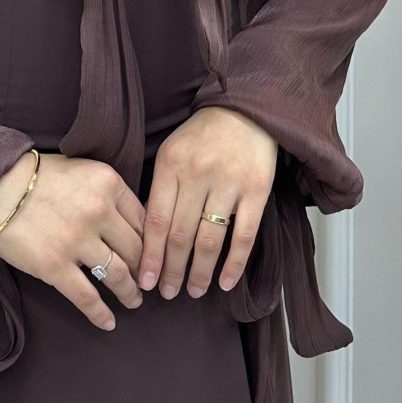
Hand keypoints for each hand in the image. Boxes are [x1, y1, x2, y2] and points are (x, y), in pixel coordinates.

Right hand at [0, 151, 146, 331]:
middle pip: (135, 249)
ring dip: (130, 292)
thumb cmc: (34, 176)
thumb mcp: (81, 169)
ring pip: (117, 274)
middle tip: (148, 282)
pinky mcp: (55, 266)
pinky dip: (100, 313)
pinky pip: (86, 296)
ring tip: (135, 301)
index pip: (143, 218)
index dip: (151, 240)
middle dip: (145, 269)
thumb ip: (106, 191)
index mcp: (108, 183)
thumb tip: (127, 219)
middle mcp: (99, 212)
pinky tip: (109, 323)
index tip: (154, 254)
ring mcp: (78, 241)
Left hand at [138, 106, 278, 299]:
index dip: (150, 255)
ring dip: (200, 272)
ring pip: (210, 239)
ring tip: (193, 291)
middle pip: (180, 235)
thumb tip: (148, 238)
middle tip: (167, 293)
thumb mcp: (172, 152)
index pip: (156, 220)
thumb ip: (161, 189)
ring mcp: (229, 182)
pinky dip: (234, 263)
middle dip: (172, 270)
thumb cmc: (203, 135)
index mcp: (171, 165)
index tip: (144, 280)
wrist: (247, 109)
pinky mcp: (257, 190)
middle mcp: (198, 174)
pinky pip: (244, 235)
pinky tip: (225, 282)